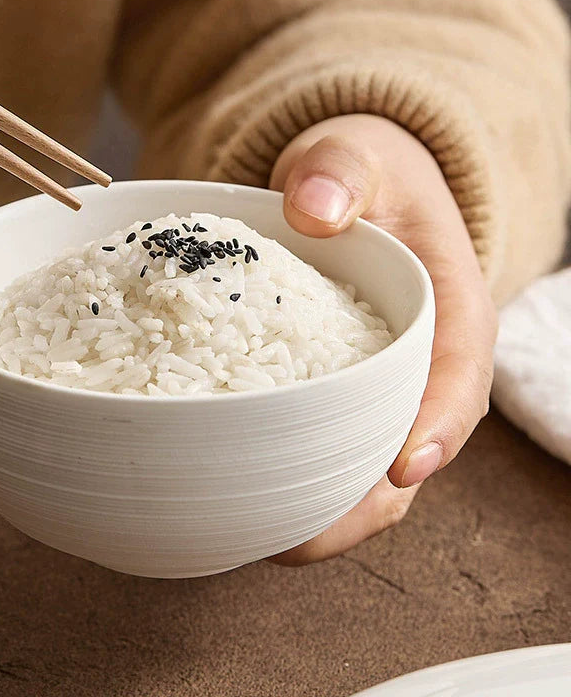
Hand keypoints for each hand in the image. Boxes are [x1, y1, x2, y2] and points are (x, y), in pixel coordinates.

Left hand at [267, 114, 496, 564]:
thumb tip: (315, 208)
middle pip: (407, 453)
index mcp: (448, 316)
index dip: (435, 430)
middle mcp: (418, 369)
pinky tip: (240, 499)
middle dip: (363, 505)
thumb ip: (343, 173)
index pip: (457, 382)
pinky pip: (322, 451)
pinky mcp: (334, 398)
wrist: (347, 192)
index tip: (402, 471)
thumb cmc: (363, 179)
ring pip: (364, 471)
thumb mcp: (358, 157)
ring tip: (259, 539)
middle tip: (300, 539)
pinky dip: (290, 482)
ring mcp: (376, 391)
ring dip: (322, 513)